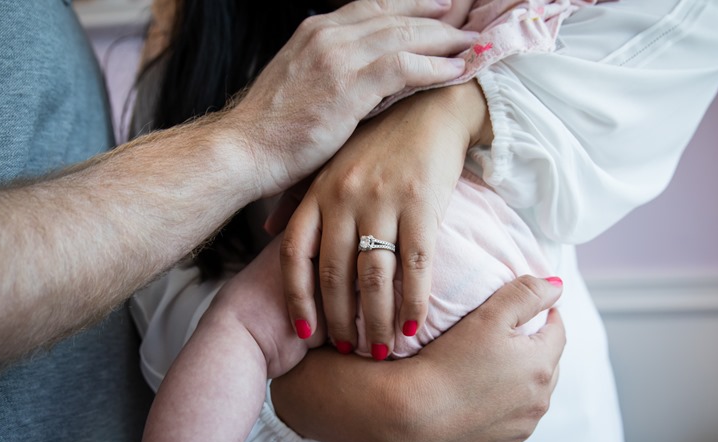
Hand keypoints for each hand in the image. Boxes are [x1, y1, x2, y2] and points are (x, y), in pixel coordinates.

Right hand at [228, 0, 478, 196]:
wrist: (242, 150)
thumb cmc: (271, 130)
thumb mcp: (301, 85)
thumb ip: (330, 71)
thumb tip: (359, 79)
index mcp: (315, 31)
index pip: (374, 7)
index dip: (412, 5)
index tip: (442, 6)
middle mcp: (327, 34)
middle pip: (395, 13)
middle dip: (437, 14)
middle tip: (470, 17)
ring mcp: (337, 57)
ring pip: (405, 34)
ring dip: (445, 38)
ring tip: (475, 43)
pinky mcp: (347, 86)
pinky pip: (403, 67)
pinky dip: (435, 66)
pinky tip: (458, 69)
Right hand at [271, 276, 565, 441]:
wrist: (409, 417)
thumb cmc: (446, 362)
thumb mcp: (487, 316)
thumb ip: (526, 294)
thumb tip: (556, 286)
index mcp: (541, 366)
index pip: (557, 331)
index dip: (543, 315)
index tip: (526, 309)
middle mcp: (539, 402)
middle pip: (546, 365)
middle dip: (532, 350)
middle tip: (503, 338)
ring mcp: (521, 430)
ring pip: (530, 397)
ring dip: (519, 382)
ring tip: (488, 370)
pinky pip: (510, 424)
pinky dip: (501, 411)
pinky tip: (478, 401)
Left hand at [274, 80, 491, 357]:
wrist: (430, 107)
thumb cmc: (378, 140)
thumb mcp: (330, 163)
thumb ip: (297, 197)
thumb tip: (268, 231)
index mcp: (318, 191)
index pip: (296, 254)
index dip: (298, 299)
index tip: (304, 335)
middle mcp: (344, 197)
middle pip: (335, 274)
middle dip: (341, 321)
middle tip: (348, 351)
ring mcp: (383, 200)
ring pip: (374, 276)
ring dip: (376, 321)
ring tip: (380, 350)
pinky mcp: (421, 203)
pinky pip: (415, 265)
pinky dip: (413, 301)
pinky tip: (413, 327)